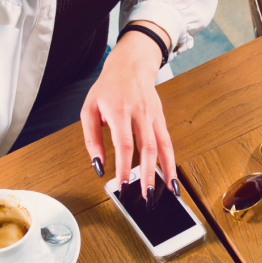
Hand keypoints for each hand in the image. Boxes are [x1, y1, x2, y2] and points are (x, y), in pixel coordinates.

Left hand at [81, 28, 175, 197]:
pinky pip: (168, 143)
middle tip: (147, 196)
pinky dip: (171, 162)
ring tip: (169, 193)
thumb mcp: (89, 110)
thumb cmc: (108, 88)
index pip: (124, 144)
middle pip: (148, 148)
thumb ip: (92, 139)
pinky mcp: (161, 119)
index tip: (123, 185)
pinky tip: (172, 177)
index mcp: (119, 110)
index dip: (125, 167)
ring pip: (163, 146)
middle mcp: (140, 113)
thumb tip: (99, 165)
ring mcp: (154, 116)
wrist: (131, 65)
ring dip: (167, 171)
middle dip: (149, 174)